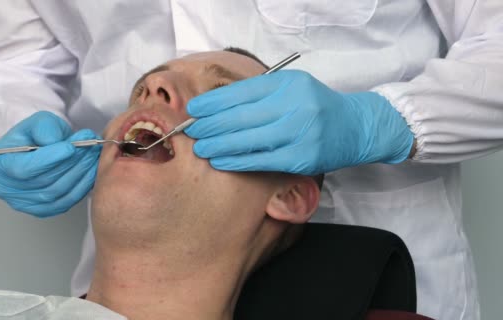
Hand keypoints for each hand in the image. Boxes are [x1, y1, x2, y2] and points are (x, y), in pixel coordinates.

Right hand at [0, 111, 100, 216]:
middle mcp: (6, 189)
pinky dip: (81, 187)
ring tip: (93, 156)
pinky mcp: (41, 210)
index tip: (71, 147)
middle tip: (90, 147)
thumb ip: (44, 128)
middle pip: (44, 181)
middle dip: (71, 163)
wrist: (34, 150)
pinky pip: (65, 202)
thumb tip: (56, 142)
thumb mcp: (36, 123)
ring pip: (57, 192)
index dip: (50, 159)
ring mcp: (24, 203)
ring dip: (80, 173)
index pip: (24, 168)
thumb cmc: (32, 136)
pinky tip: (90, 172)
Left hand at [185, 70, 413, 174]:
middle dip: (210, 124)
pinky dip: (237, 161)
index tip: (194, 109)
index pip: (242, 92)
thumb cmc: (316, 106)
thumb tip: (216, 106)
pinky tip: (220, 161)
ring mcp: (300, 134)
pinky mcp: (302, 158)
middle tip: (190, 130)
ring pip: (248, 140)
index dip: (214, 102)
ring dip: (219, 145)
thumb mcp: (292, 88)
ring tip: (200, 147)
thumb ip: (260, 93)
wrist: (356, 128)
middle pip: (241, 116)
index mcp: (289, 84)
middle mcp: (295, 106)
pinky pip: (262, 160)